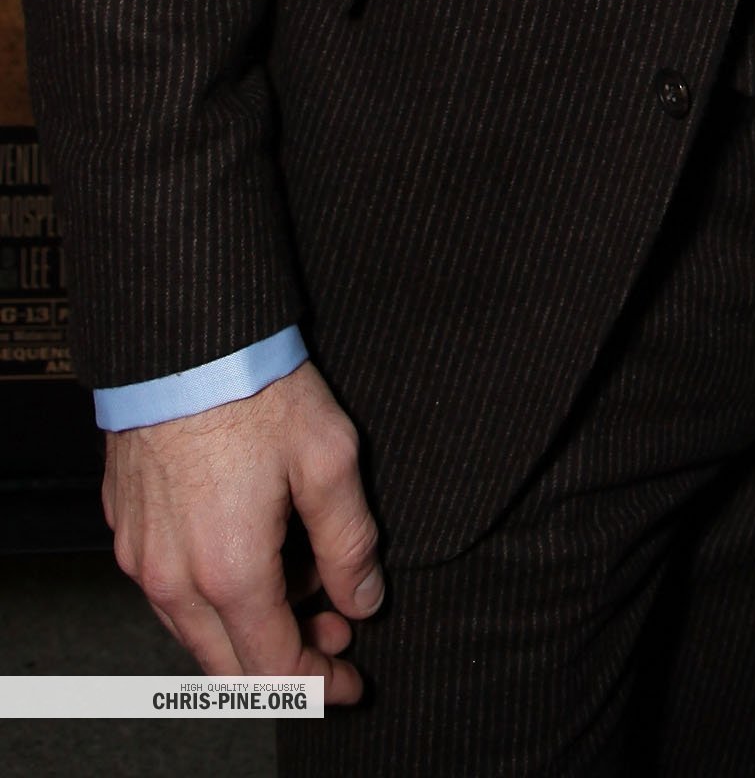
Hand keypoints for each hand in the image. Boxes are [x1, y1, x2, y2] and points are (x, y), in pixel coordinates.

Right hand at [103, 362, 379, 700]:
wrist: (182, 338)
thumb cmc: (254, 388)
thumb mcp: (329, 458)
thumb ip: (349, 541)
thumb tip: (361, 599)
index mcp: (229, 571)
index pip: (274, 666)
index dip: (318, 683)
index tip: (350, 681)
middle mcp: (174, 579)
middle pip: (229, 664)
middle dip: (288, 662)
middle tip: (335, 635)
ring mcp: (142, 556)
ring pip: (196, 630)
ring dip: (250, 628)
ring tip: (304, 587)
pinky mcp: (127, 527)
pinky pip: (171, 590)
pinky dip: (214, 596)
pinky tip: (253, 557)